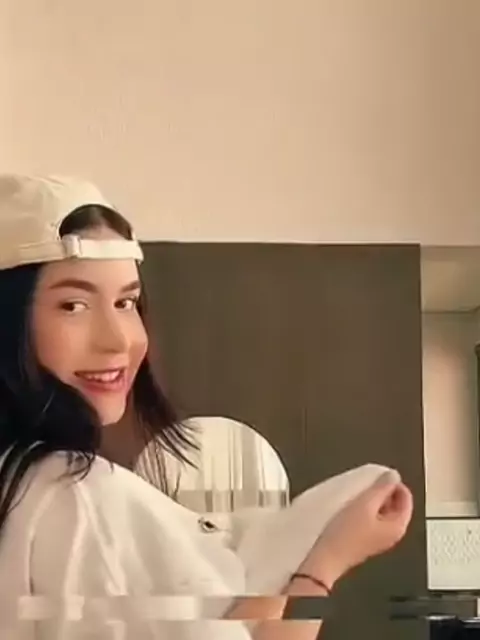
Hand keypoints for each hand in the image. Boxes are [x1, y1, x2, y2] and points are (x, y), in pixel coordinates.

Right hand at [298, 473, 412, 587]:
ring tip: (358, 492)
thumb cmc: (345, 534)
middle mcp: (391, 534)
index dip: (394, 484)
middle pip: (395, 505)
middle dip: (383, 491)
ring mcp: (378, 538)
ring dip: (373, 499)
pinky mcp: (366, 539)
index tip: (380, 475)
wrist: (326, 557)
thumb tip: (393, 475)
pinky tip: (352, 505)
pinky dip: (365, 508)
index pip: (406, 499)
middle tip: (368, 483)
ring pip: (382, 511)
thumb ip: (381, 487)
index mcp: (397, 527)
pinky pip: (371, 518)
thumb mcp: (365, 504)